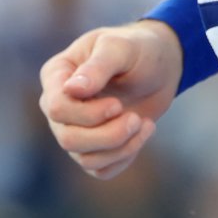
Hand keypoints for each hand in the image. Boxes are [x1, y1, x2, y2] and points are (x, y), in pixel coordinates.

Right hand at [38, 20, 181, 178]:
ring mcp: (75, 128)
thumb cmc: (137, 49)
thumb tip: (71, 90)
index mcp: (57, 75)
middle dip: (107, 135)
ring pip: (85, 158)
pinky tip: (144, 132)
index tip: (117, 105)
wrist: (161, 65)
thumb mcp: (120, 48)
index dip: (87, 114)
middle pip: (68, 139)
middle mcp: (60, 105)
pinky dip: (125, 157)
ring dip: (120, 147)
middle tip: (136, 118)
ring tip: (144, 123)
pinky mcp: (94, 146)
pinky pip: (101, 169)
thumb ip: (98, 67)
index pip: (56, 108)